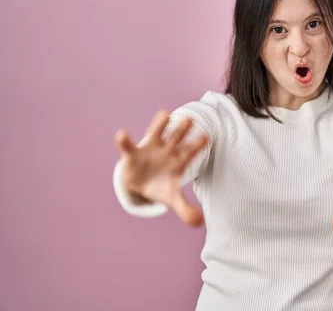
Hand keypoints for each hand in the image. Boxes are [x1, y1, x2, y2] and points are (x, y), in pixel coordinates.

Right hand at [115, 110, 208, 226]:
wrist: (141, 184)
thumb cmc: (161, 187)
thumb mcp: (173, 199)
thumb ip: (186, 209)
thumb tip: (200, 222)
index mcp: (179, 162)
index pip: (190, 152)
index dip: (197, 145)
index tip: (207, 138)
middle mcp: (167, 151)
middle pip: (176, 138)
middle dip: (182, 129)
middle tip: (190, 118)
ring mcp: (150, 149)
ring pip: (157, 133)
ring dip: (160, 124)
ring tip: (165, 114)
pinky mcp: (133, 153)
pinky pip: (128, 146)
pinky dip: (124, 141)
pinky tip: (121, 135)